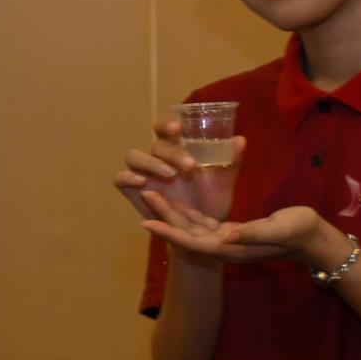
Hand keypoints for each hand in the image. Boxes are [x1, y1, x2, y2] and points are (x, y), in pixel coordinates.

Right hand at [114, 119, 245, 220]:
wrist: (200, 235)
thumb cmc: (210, 203)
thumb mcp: (223, 184)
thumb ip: (231, 163)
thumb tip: (241, 140)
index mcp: (176, 150)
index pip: (165, 129)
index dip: (166, 124)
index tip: (178, 127)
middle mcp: (157, 158)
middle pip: (155, 145)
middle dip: (172, 153)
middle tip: (189, 166)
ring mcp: (142, 174)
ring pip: (133, 157)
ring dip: (150, 163)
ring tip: (169, 175)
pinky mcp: (131, 191)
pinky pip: (120, 178)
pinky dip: (127, 177)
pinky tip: (142, 183)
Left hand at [139, 202, 343, 268]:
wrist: (316, 240)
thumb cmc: (300, 232)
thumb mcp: (279, 228)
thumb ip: (253, 233)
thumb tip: (225, 235)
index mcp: (233, 248)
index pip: (194, 242)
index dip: (170, 232)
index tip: (147, 222)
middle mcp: (226, 247)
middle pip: (188, 234)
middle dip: (165, 219)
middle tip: (145, 198)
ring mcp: (230, 241)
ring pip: (195, 229)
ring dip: (175, 215)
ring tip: (154, 198)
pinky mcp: (235, 232)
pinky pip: (206, 224)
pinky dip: (191, 214)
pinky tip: (180, 204)